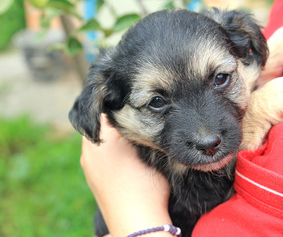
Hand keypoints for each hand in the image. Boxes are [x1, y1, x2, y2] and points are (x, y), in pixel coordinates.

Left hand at [80, 114, 171, 235]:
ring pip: (96, 138)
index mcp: (104, 139)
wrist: (137, 223)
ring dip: (109, 133)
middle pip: (98, 122)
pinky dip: (105, 147)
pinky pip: (95, 152)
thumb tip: (144, 117)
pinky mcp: (90, 176)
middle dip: (114, 117)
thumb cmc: (148, 187)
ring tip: (128, 134)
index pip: (105, 108)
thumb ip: (144, 133)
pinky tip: (122, 154)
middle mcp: (90, 149)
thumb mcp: (152, 153)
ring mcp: (88, 165)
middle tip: (133, 116)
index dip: (120, 102)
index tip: (132, 103)